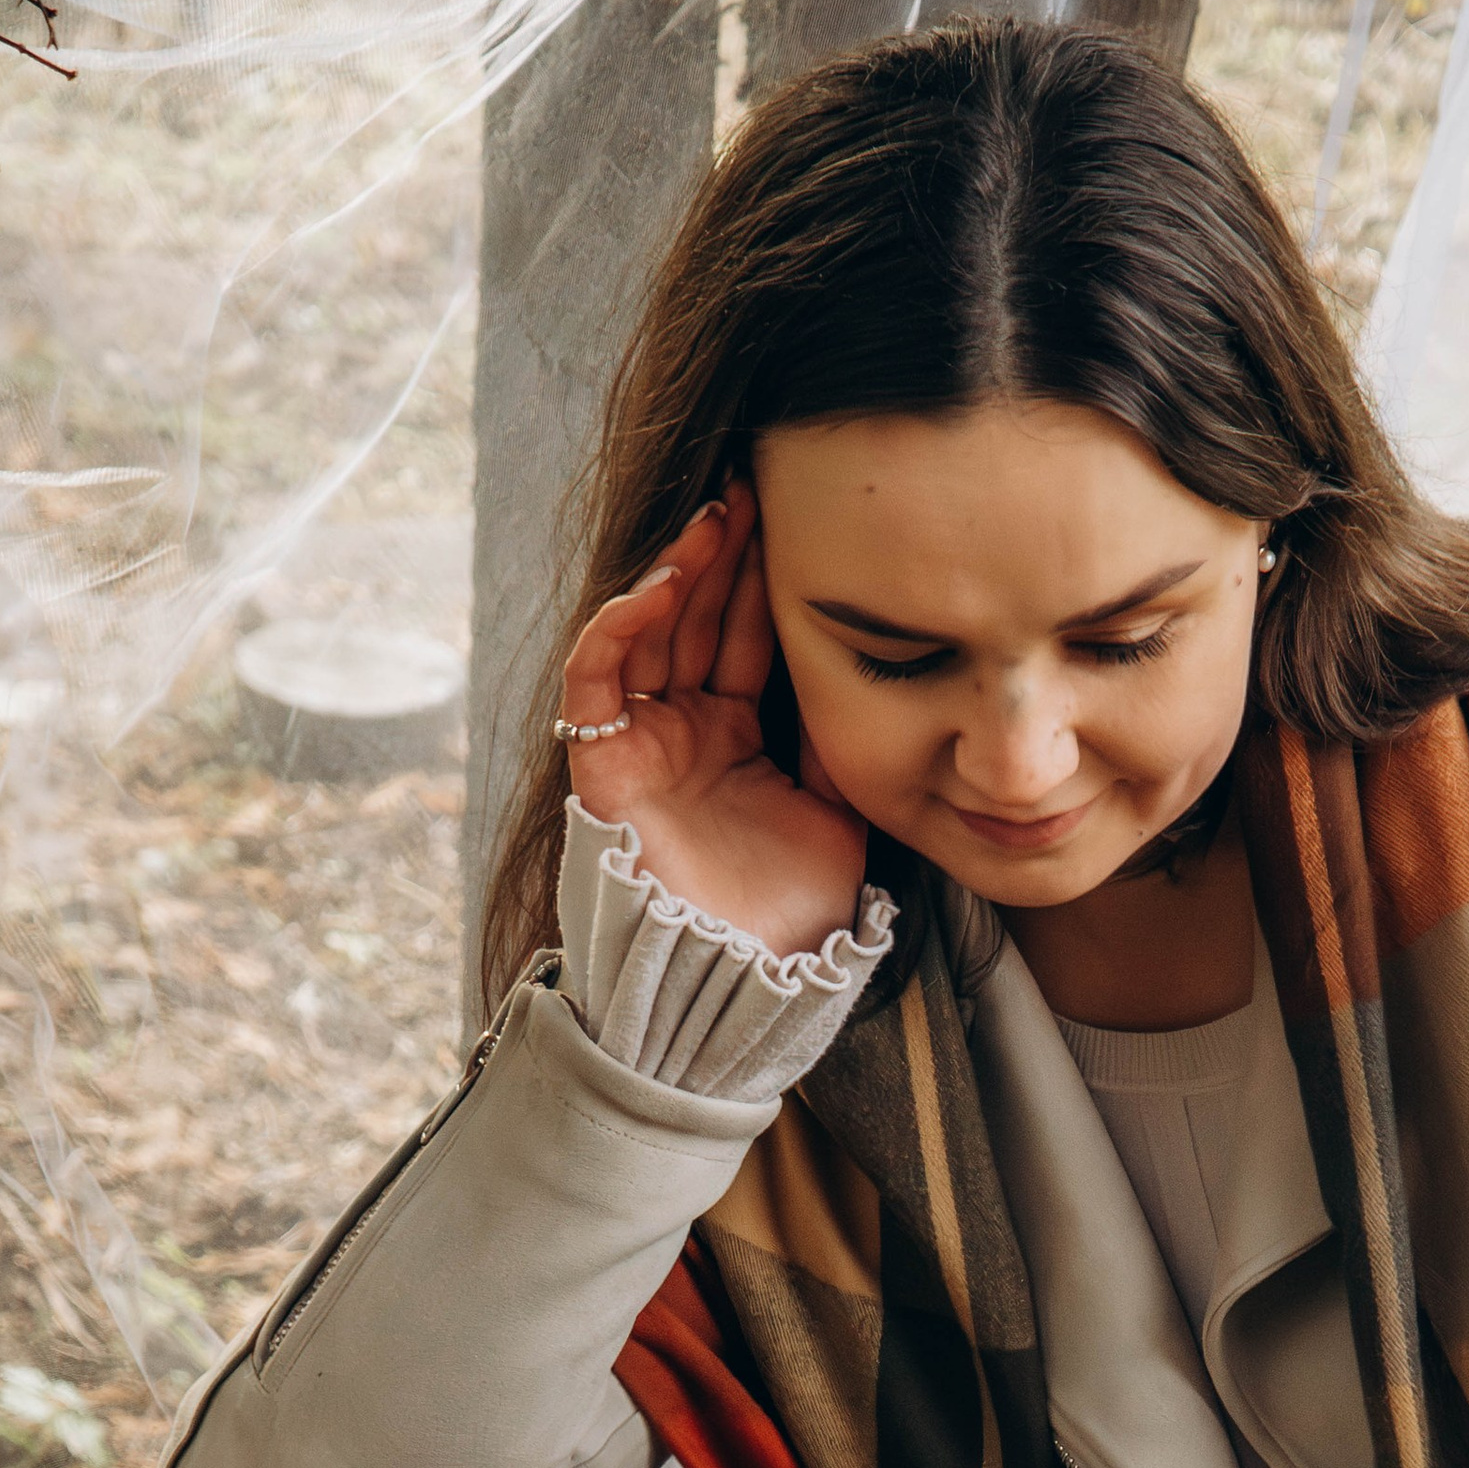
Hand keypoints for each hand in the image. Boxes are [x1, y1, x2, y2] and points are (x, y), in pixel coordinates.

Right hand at [559, 484, 867, 957]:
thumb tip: (869, 668)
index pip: (746, 638)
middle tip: (761, 483)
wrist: (742, 983)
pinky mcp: (601, 761)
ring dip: (681, 569)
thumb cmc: (790, 917)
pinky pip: (599, 672)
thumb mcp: (838, 810)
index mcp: (735, 740)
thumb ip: (839, 738)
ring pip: (650, 631)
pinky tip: (668, 578)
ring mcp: (640, 742)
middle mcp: (684, 732)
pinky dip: (626, 621)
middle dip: (727, 552)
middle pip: (699, 620)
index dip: (767, 579)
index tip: (803, 518)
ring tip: (721, 512)